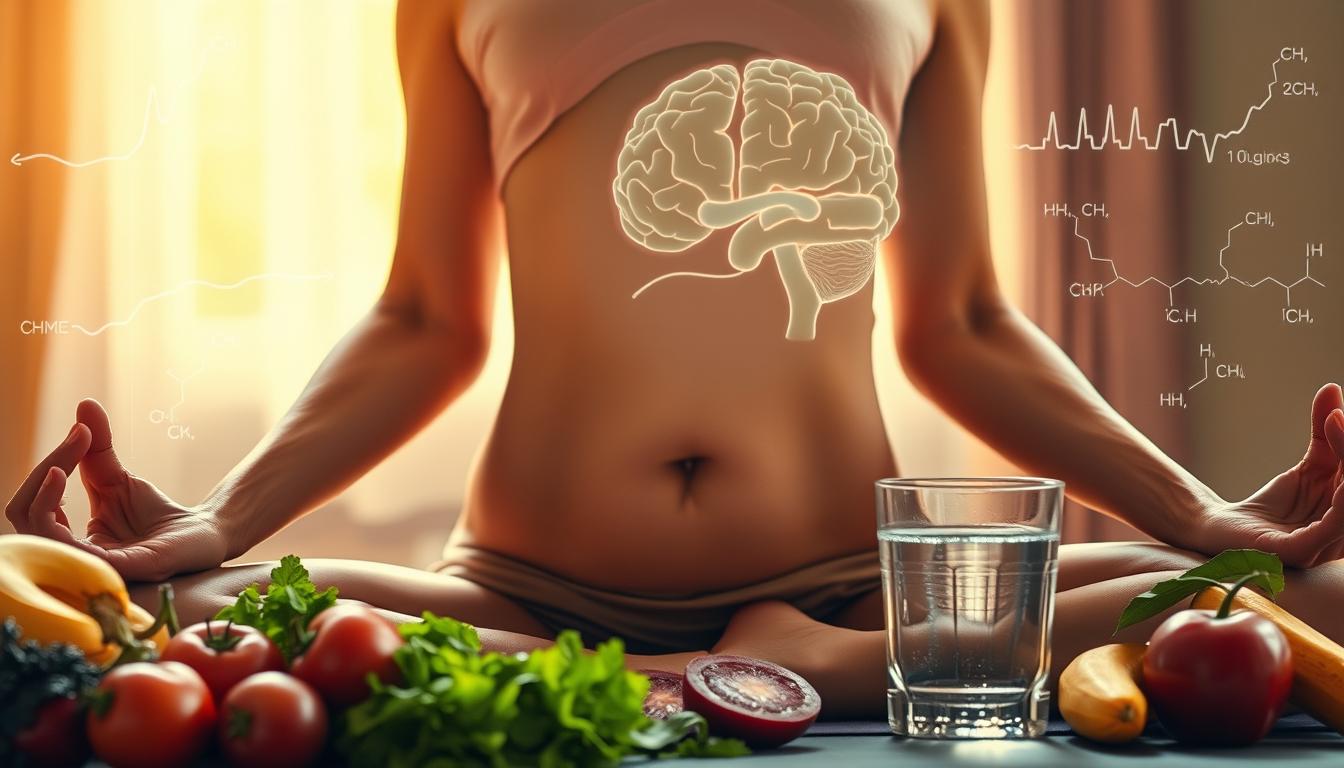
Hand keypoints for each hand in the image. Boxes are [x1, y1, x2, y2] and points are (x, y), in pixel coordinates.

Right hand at [5, 399, 230, 581]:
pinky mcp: (126, 570)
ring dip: (43, 500)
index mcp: (68, 538)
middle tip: (71, 448)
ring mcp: (97, 566)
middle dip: (38, 480)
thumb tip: (85, 403)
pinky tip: (71, 497)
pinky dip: (67, 528)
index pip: (30, 506)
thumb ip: (97, 448)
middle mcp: (74, 555)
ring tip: (59, 471)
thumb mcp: (118, 478)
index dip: (45, 469)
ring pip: (41, 540)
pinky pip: (82, 557)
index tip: (79, 434)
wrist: (203, 529)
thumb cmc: (157, 512)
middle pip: (24, 520)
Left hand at [1194, 383, 1343, 567]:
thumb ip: (1324, 434)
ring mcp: (1324, 547)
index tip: (1337, 416)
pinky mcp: (1299, 551)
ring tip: (1336, 431)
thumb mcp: (1307, 467)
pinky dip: (1341, 503)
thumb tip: (1332, 389)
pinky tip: (1338, 481)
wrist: (1220, 527)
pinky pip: (1332, 528)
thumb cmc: (1272, 505)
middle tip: (1336, 420)